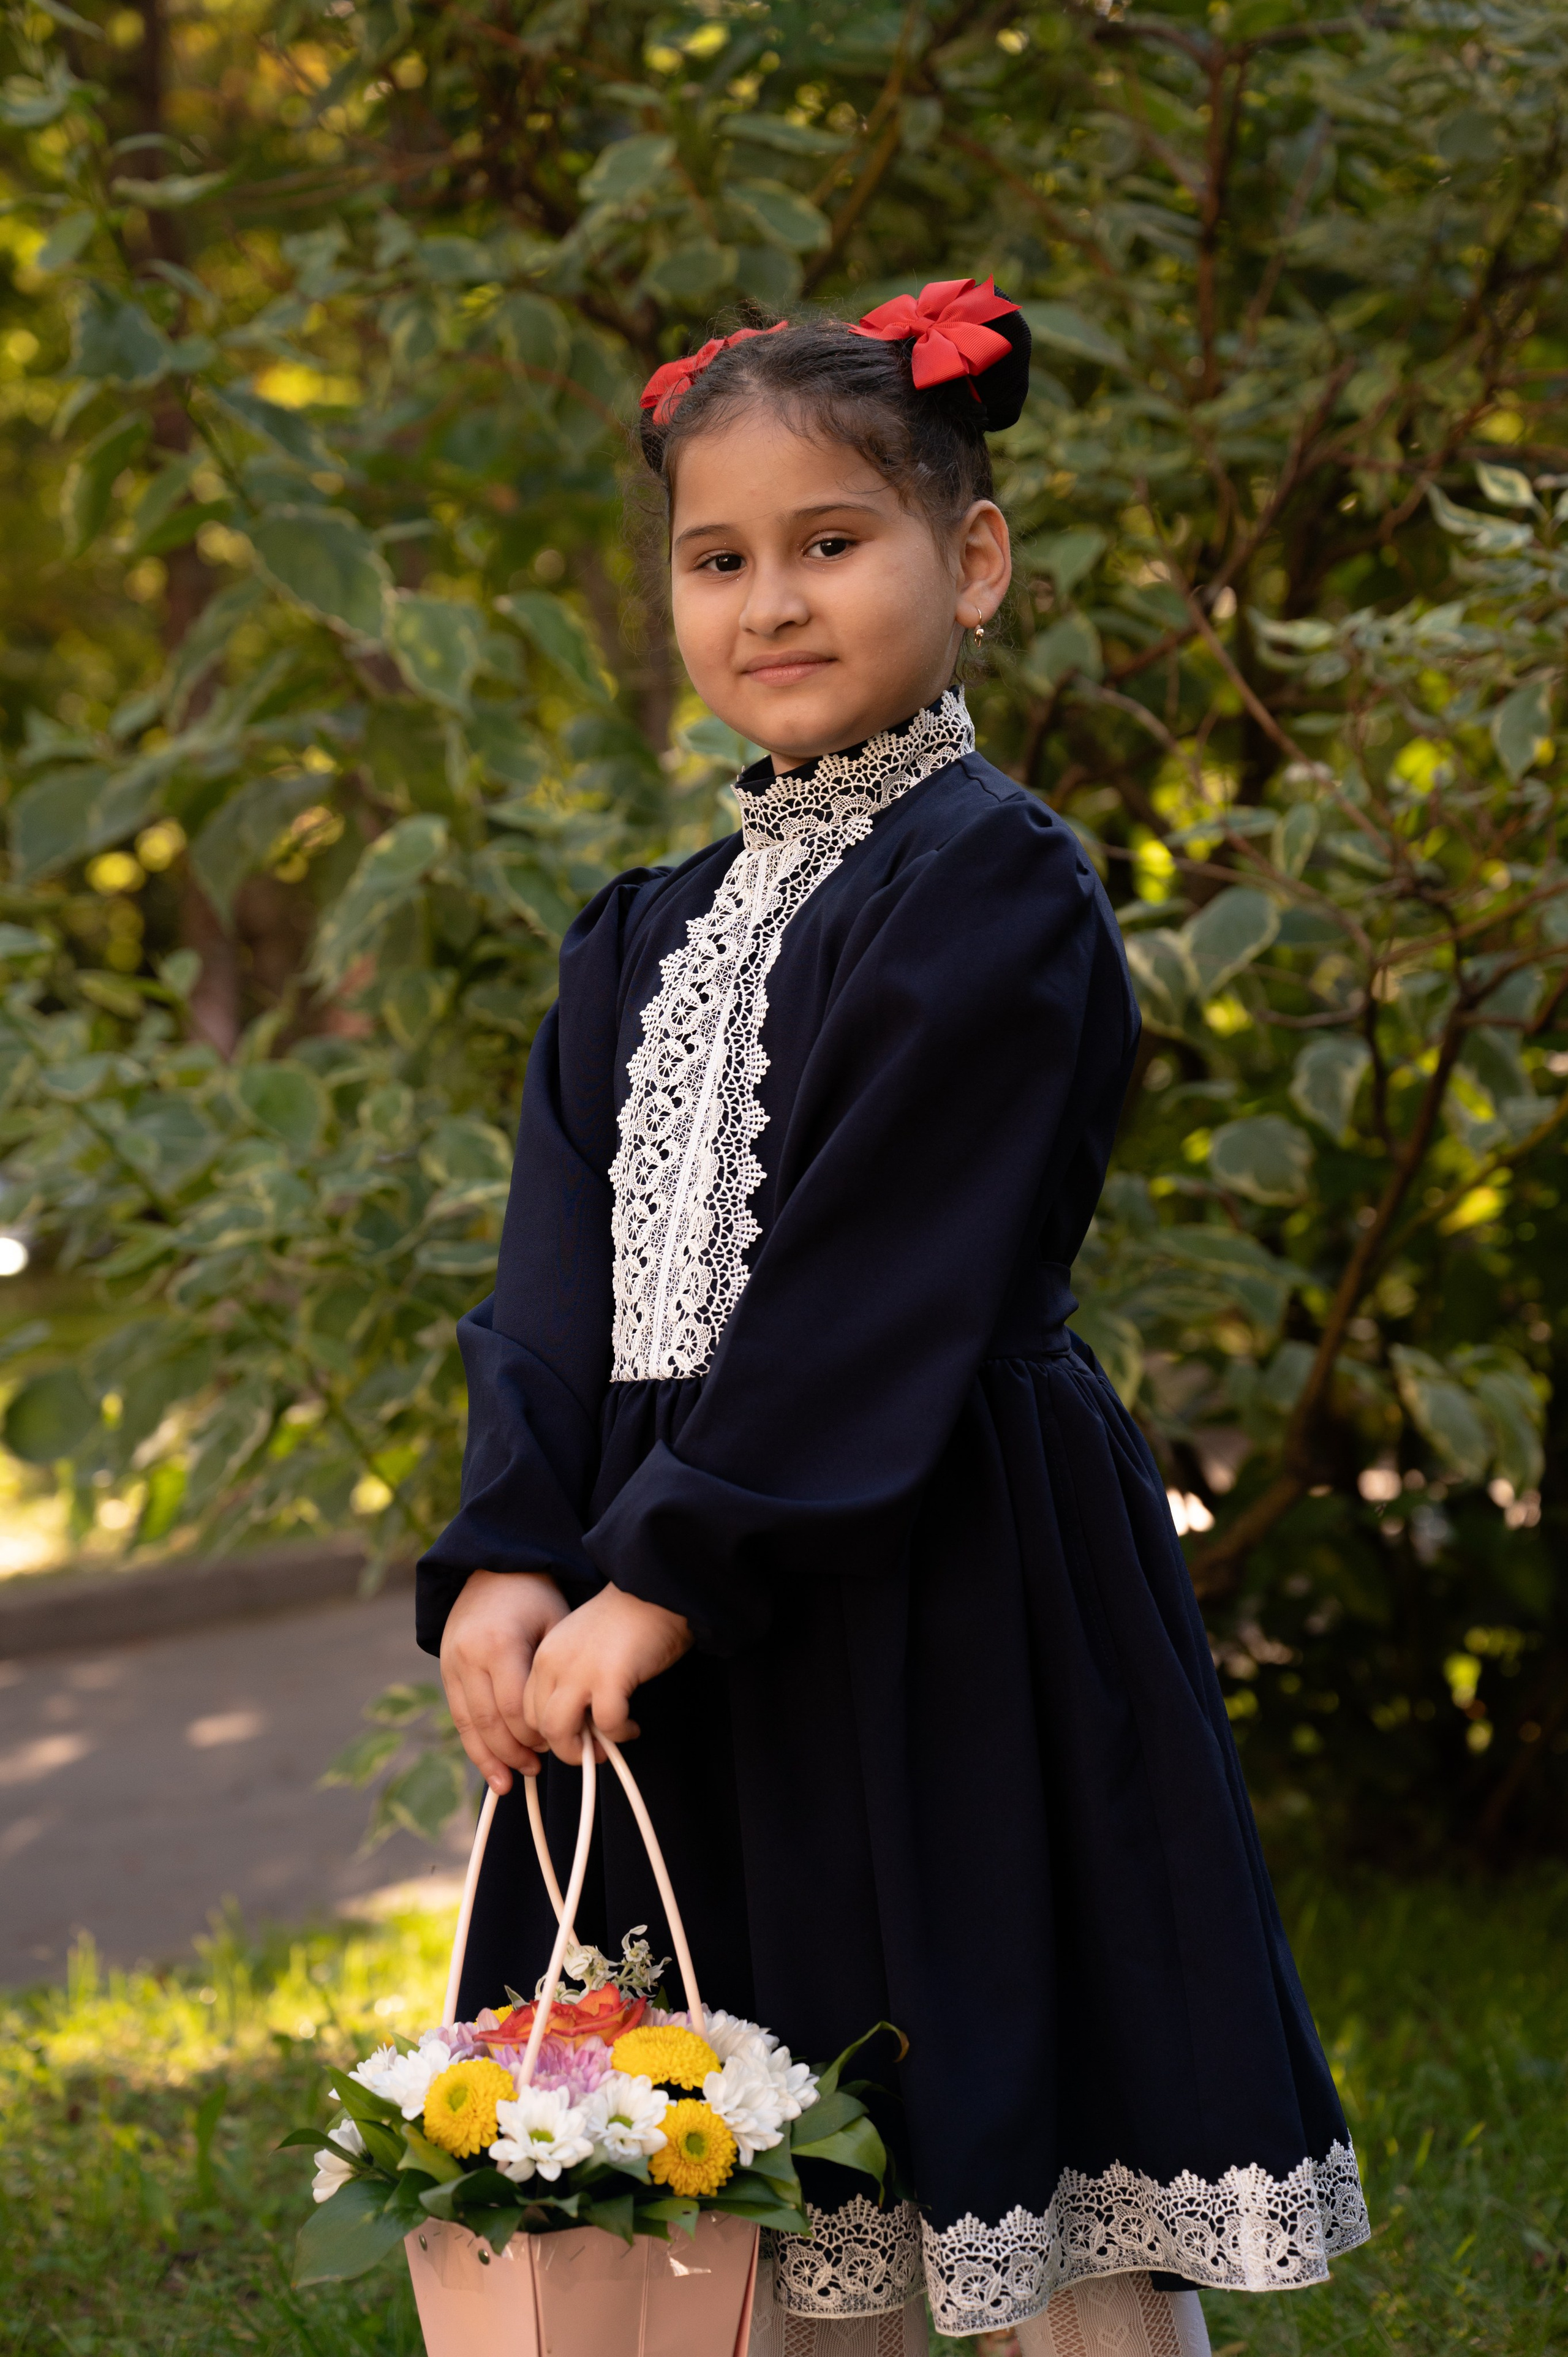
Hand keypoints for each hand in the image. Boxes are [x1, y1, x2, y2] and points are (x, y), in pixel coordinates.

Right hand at [440, 1569, 571, 1794]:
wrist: (493, 1567)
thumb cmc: (535, 1597)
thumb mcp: (555, 1624)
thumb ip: (557, 1672)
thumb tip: (578, 1722)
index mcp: (499, 1644)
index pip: (515, 1707)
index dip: (536, 1732)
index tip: (558, 1743)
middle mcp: (468, 1657)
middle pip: (491, 1722)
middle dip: (515, 1751)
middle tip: (539, 1768)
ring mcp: (451, 1665)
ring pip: (470, 1725)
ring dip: (492, 1758)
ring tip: (511, 1782)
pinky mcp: (444, 1671)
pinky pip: (459, 1718)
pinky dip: (474, 1747)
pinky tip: (491, 1770)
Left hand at [523, 1585, 692, 1761]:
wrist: (654, 1589)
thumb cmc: (627, 1620)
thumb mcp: (583, 1649)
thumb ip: (572, 1681)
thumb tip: (580, 1727)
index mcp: (544, 1655)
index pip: (524, 1709)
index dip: (546, 1733)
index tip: (572, 1739)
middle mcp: (553, 1663)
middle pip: (537, 1725)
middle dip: (563, 1747)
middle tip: (592, 1750)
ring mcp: (579, 1671)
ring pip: (558, 1731)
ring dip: (581, 1750)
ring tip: (607, 1745)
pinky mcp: (610, 1677)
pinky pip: (606, 1724)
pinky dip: (619, 1734)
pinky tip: (632, 1726)